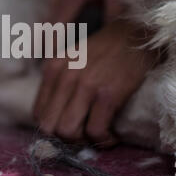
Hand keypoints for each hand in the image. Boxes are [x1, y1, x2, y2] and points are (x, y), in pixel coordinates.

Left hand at [33, 20, 156, 146]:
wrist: (138, 34)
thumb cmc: (107, 50)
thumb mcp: (74, 58)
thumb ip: (60, 82)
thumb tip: (55, 118)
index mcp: (52, 68)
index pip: (38, 113)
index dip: (52, 128)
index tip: (70, 128)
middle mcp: (64, 77)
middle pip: (49, 127)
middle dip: (65, 139)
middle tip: (84, 135)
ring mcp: (85, 86)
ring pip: (68, 133)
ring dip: (83, 142)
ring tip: (98, 135)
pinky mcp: (107, 95)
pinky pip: (95, 132)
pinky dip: (103, 140)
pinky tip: (112, 135)